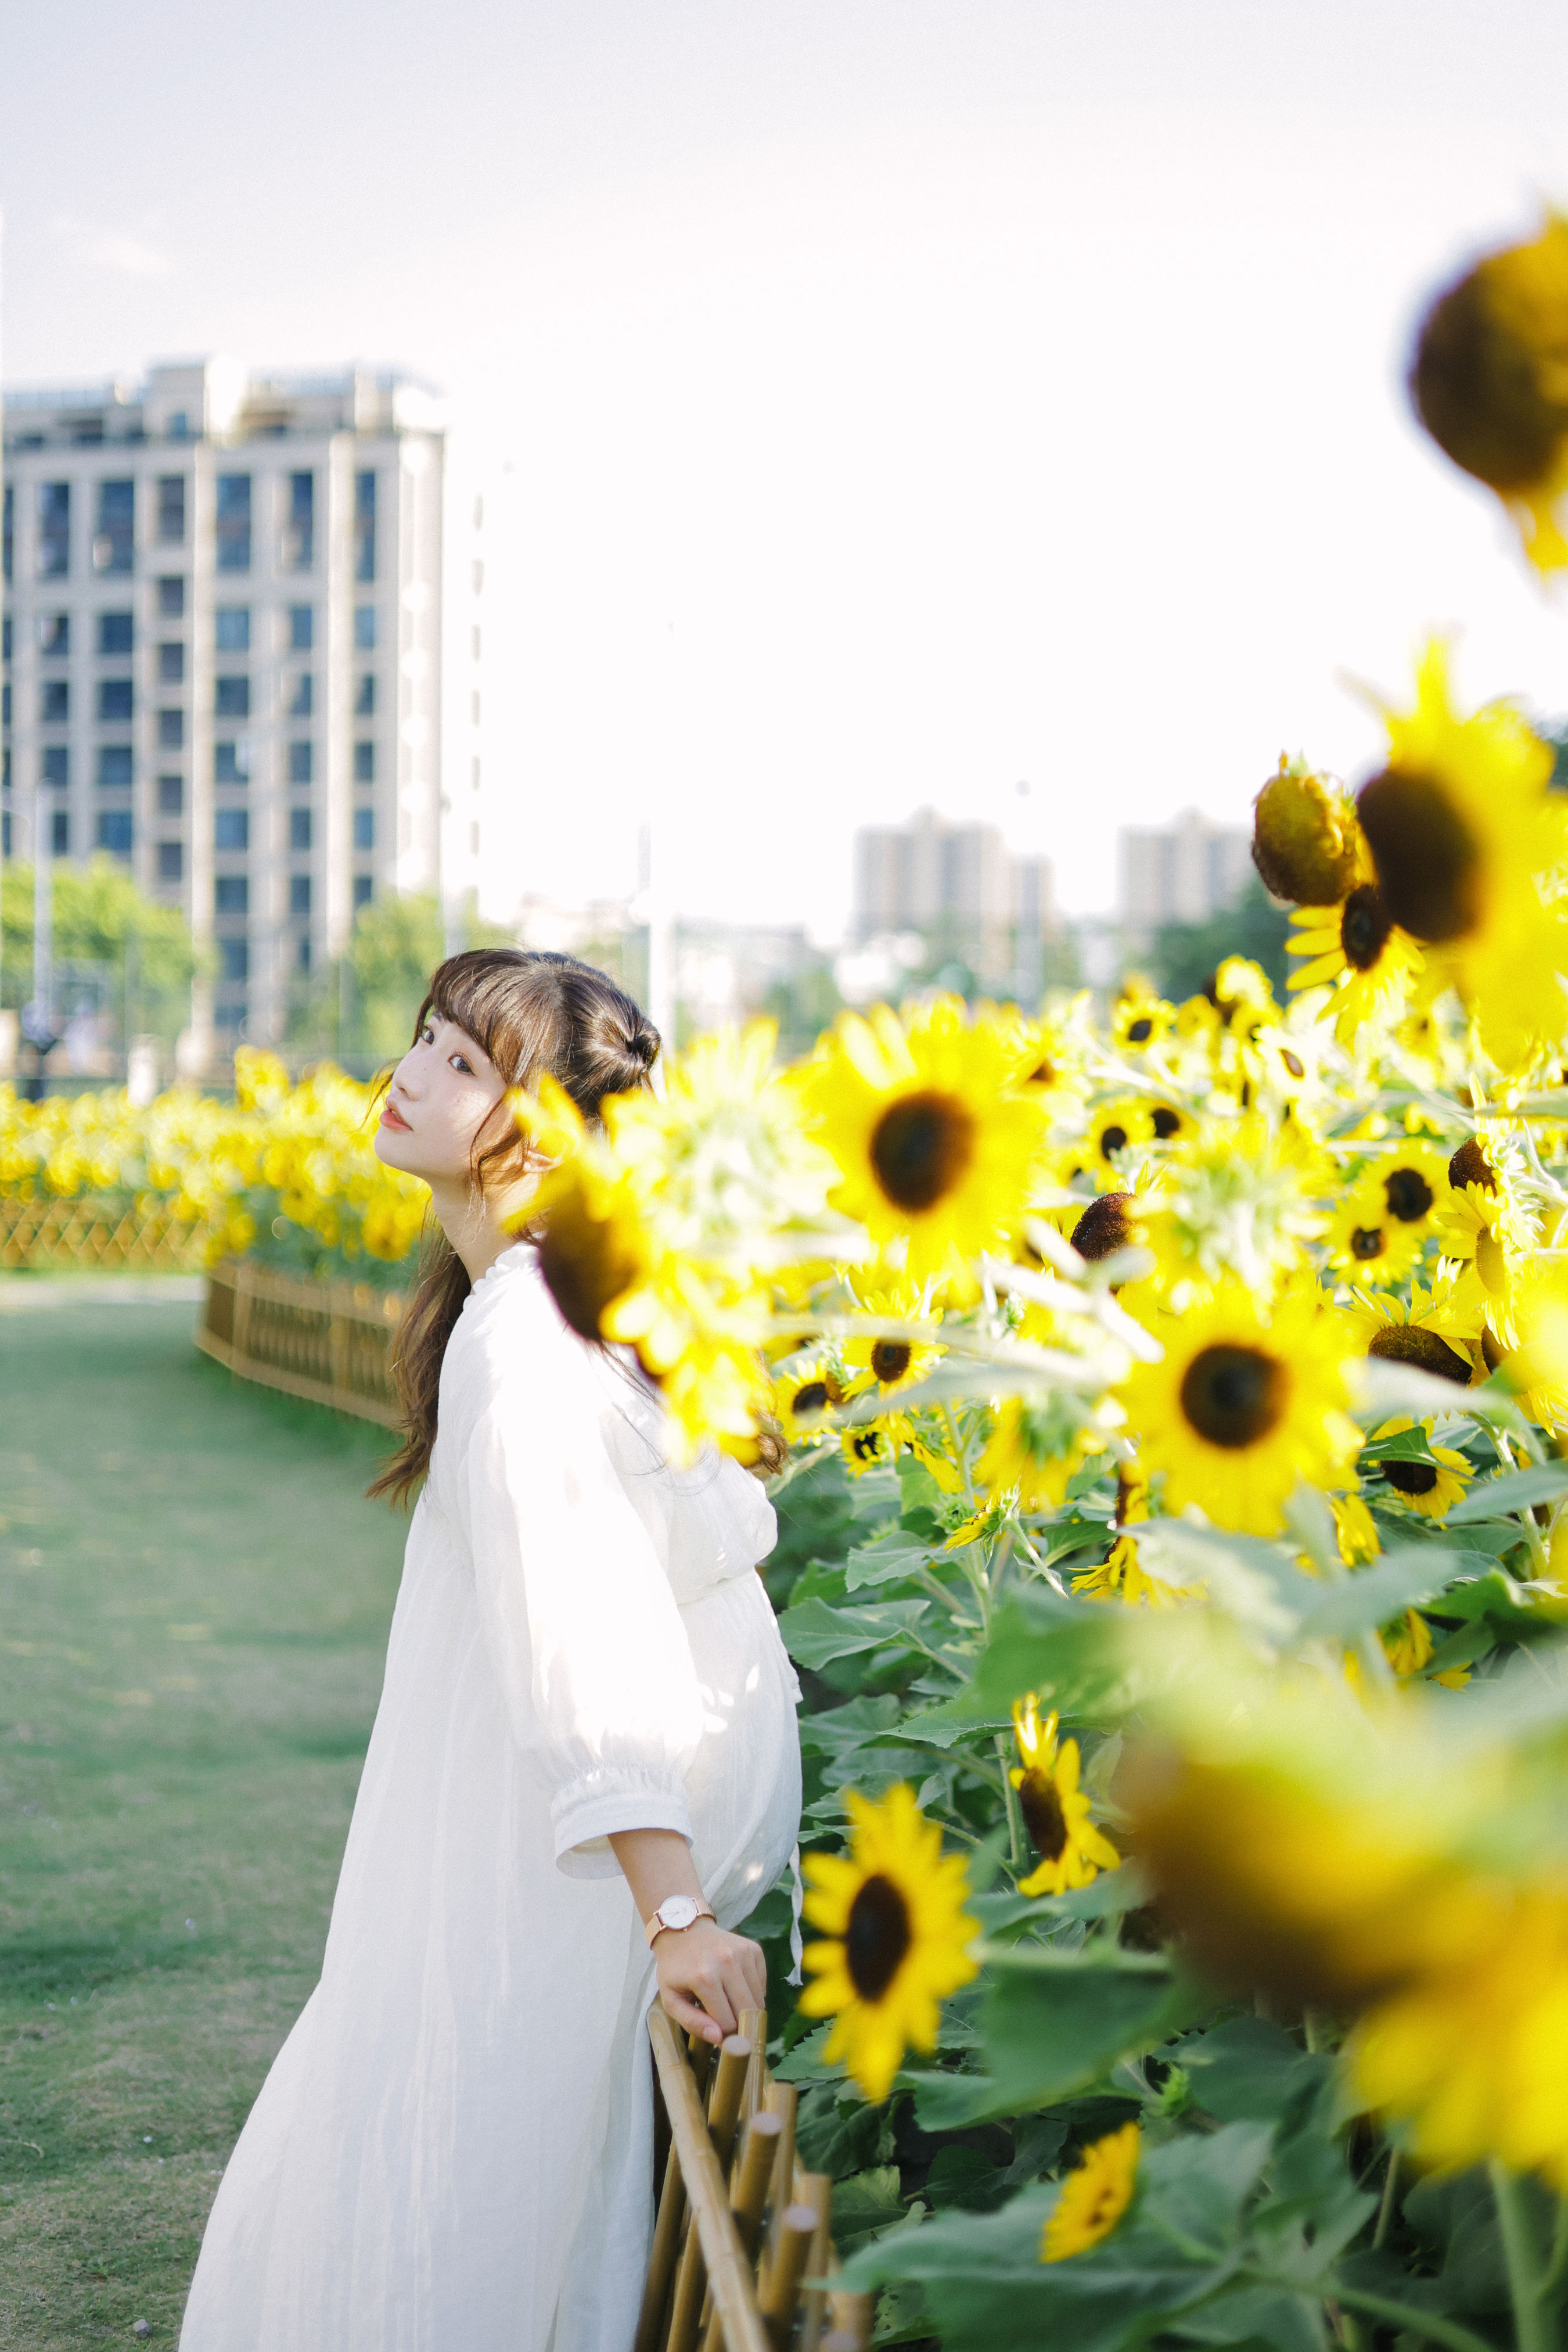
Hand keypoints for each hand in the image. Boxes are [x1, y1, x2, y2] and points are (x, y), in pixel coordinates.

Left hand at [654, 1917, 766, 2045]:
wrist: (683, 1930)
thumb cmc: (675, 1969)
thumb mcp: (671, 1999)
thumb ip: (692, 2022)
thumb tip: (719, 2038)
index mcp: (704, 1978)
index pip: (727, 2023)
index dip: (722, 2034)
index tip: (716, 2032)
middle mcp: (727, 1962)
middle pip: (746, 2012)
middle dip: (738, 2025)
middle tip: (726, 2024)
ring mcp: (743, 1953)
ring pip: (758, 2001)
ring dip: (746, 2009)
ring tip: (728, 2003)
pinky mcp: (753, 1949)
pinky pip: (761, 1985)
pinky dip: (752, 1993)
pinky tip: (735, 1987)